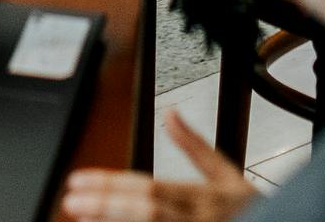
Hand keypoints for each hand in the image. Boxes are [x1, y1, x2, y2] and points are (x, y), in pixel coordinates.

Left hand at [58, 111, 254, 221]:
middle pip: (145, 211)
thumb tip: (171, 113)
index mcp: (202, 196)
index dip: (111, 184)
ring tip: (81, 219)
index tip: (78, 180)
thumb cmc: (254, 209)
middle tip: (71, 200)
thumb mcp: (227, 174)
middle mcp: (196, 219)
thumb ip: (196, 147)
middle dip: (105, 206)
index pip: (148, 186)